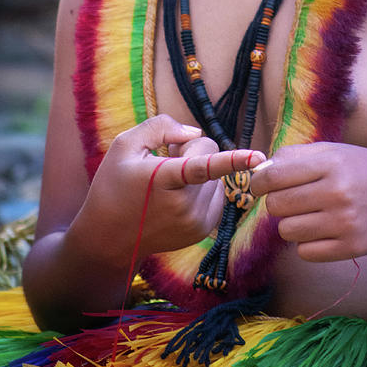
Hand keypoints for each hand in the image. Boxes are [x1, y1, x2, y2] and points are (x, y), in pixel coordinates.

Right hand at [70, 114, 265, 265]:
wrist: (107, 239)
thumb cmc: (113, 184)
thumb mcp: (125, 145)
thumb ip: (160, 126)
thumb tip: (195, 133)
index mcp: (163, 179)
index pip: (202, 166)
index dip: (232, 160)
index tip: (258, 157)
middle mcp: (183, 204)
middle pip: (209, 152)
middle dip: (191, 149)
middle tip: (166, 156)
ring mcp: (195, 221)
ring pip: (215, 174)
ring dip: (198, 171)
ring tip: (168, 180)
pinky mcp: (202, 230)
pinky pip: (216, 193)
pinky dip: (202, 188)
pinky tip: (177, 195)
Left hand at [250, 142, 366, 261]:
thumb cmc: (363, 169)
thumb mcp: (334, 151)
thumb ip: (295, 156)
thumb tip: (260, 170)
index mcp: (330, 163)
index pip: (274, 176)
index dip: (258, 183)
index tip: (260, 186)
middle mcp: (337, 192)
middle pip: (276, 205)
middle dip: (278, 203)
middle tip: (292, 200)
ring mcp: (345, 222)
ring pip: (287, 231)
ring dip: (292, 224)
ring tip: (310, 215)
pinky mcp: (351, 247)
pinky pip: (305, 253)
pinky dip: (307, 244)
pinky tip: (322, 231)